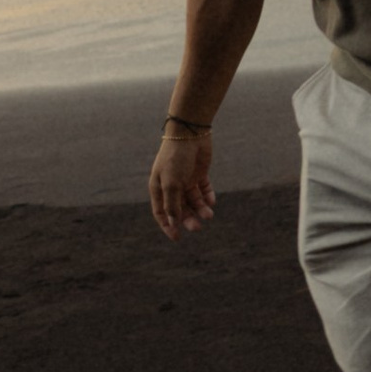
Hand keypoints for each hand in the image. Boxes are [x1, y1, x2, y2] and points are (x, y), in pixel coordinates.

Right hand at [149, 121, 217, 237]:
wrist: (190, 134)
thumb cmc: (176, 157)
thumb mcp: (172, 182)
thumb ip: (172, 204)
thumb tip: (173, 223)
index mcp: (159, 188)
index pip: (161, 212)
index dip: (168, 225)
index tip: (177, 237)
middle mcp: (172, 185)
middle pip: (179, 209)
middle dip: (188, 219)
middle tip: (198, 228)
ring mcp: (186, 179)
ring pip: (193, 201)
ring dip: (200, 210)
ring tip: (209, 215)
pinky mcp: (199, 174)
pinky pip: (204, 190)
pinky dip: (208, 198)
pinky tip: (211, 201)